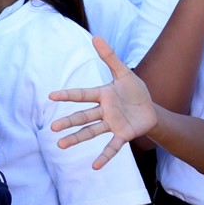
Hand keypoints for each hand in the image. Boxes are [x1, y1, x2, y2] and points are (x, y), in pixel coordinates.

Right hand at [49, 36, 157, 169]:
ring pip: (91, 131)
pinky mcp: (123, 135)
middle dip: (68, 122)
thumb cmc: (135, 92)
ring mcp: (112, 124)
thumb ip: (110, 57)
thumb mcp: (125, 73)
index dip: (67, 95)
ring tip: (60, 145)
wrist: (152, 111)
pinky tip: (95, 166)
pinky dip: (104, 156)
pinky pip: (112, 147)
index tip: (51, 96)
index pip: (82, 95)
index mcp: (102, 95)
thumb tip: (96, 37)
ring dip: (77, 138)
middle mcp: (103, 111)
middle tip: (52, 127)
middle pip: (82, 116)